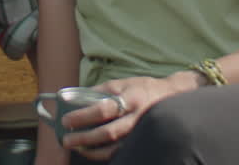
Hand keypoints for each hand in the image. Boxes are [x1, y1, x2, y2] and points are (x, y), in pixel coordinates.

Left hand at [60, 75, 198, 160]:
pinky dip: (104, 154)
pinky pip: (121, 153)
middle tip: (66, 139)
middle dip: (84, 138)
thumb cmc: (142, 89)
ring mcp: (140, 133)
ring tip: (76, 147)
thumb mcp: (122, 83)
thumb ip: (100, 90)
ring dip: (92, 151)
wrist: (172, 97)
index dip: (83, 116)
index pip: (103, 109)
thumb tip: (75, 97)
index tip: (66, 120)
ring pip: (114, 148)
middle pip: (107, 133)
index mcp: (130, 99)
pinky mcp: (142, 143)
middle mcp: (137, 118)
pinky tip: (92, 151)